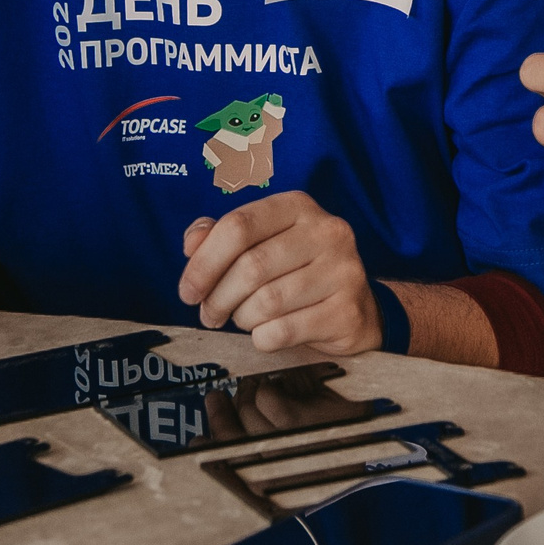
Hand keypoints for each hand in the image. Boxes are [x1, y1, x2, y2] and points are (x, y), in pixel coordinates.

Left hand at [176, 191, 378, 354]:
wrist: (356, 309)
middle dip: (218, 298)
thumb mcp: (263, 243)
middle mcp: (326, 232)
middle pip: (250, 267)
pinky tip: (264, 333)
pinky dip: (262, 338)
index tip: (187, 290)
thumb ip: (222, 236)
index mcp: (298, 206)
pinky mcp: (347, 311)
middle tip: (209, 314)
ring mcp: (343, 271)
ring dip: (241, 318)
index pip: (238, 226)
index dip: (204, 262)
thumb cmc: (298, 272)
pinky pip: (283, 331)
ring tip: (242, 319)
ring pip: (266, 301)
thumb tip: (192, 242)